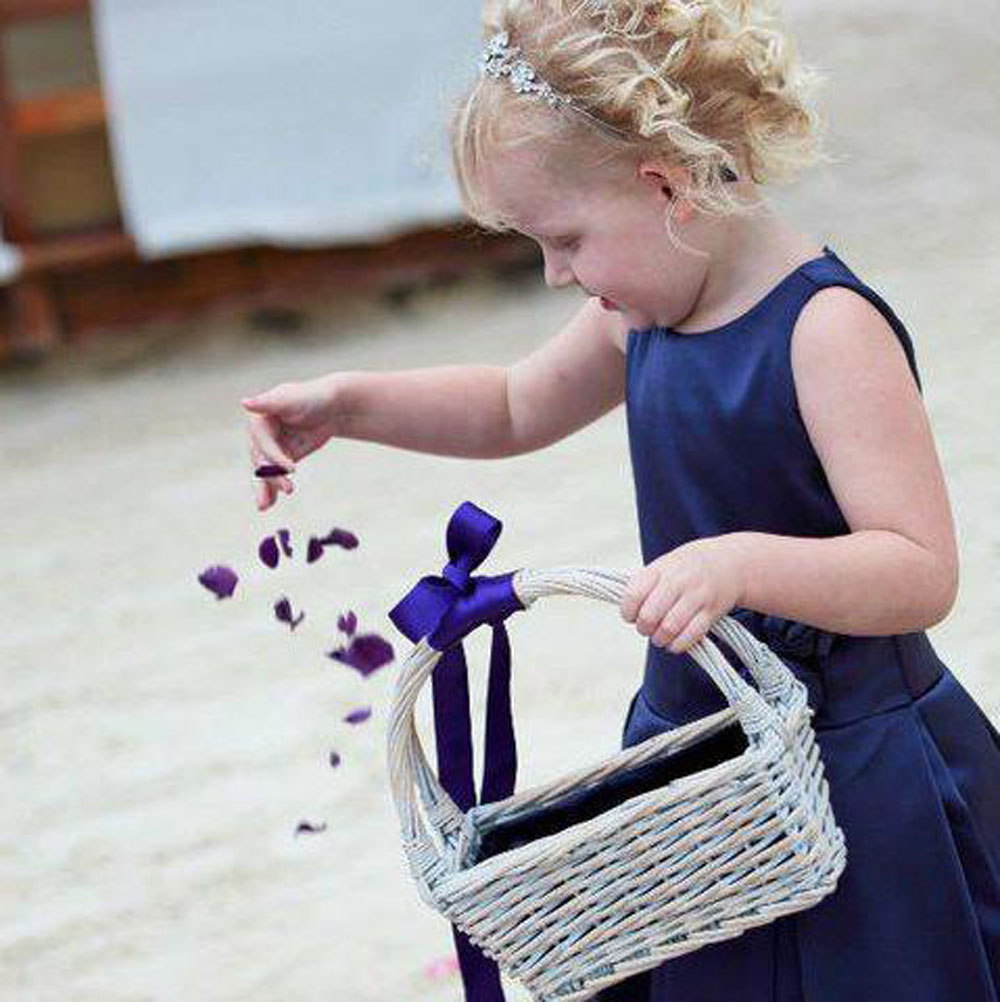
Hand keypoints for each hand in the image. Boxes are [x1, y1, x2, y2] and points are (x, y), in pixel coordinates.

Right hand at [241, 375, 340, 511]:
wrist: (334, 406)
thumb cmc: (313, 396)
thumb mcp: (291, 399)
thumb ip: (268, 402)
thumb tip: (244, 402)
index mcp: (259, 419)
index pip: (262, 442)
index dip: (274, 455)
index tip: (291, 468)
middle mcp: (262, 434)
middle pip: (261, 459)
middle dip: (271, 476)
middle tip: (288, 489)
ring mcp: (272, 448)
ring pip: (265, 471)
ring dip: (266, 488)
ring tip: (265, 506)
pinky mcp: (283, 458)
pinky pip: (276, 475)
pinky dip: (273, 489)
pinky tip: (269, 504)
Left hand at [620, 536, 746, 652]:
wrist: (731, 563)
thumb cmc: (689, 568)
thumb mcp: (664, 565)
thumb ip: (644, 584)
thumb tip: (628, 611)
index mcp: (661, 568)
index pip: (634, 594)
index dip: (628, 611)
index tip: (630, 616)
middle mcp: (679, 581)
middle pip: (649, 615)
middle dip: (643, 628)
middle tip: (646, 628)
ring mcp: (697, 596)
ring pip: (669, 628)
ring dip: (659, 639)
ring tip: (659, 637)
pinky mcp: (711, 612)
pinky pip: (690, 636)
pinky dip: (678, 645)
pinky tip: (674, 642)